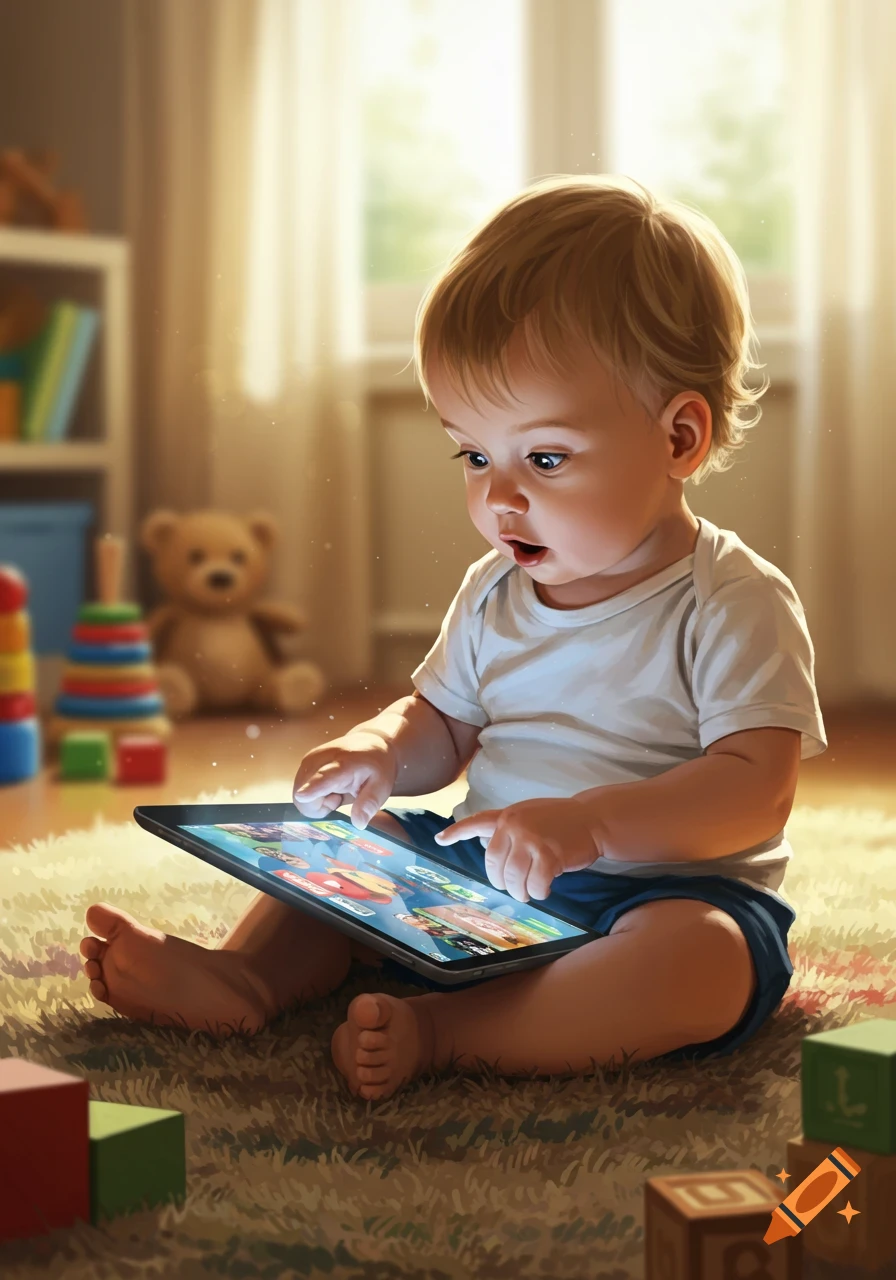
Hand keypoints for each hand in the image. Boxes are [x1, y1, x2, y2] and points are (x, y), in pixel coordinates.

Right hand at [292, 732, 397, 828]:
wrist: (370, 743)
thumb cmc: (376, 767)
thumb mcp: (381, 787)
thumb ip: (369, 804)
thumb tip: (358, 824)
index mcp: (344, 764)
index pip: (325, 776)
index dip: (312, 788)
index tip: (302, 796)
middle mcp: (321, 758)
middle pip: (303, 791)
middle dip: (318, 806)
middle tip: (338, 799)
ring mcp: (310, 759)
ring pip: (298, 794)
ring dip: (315, 801)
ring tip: (335, 791)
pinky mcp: (305, 761)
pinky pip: (300, 789)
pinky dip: (312, 794)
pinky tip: (328, 787)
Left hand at [434, 796, 599, 901]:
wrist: (592, 819)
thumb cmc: (560, 821)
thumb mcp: (530, 816)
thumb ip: (509, 830)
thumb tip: (488, 848)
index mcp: (508, 816)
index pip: (477, 822)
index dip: (457, 832)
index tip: (440, 839)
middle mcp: (515, 825)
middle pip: (494, 864)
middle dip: (502, 882)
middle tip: (513, 888)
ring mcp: (531, 839)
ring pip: (513, 878)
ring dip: (521, 891)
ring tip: (529, 892)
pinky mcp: (549, 855)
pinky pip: (536, 884)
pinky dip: (540, 892)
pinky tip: (546, 888)